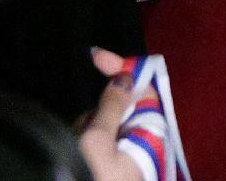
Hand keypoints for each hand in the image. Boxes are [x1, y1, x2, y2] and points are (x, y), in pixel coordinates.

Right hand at [77, 49, 150, 180]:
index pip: (144, 95)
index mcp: (151, 142)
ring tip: (76, 155)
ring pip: (98, 127)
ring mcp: (122, 161)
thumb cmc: (89, 179)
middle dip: (95, 115)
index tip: (96, 56)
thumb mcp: (96, 142)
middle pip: (116, 110)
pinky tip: (73, 158)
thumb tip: (124, 78)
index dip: (124, 72)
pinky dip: (79, 144)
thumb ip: (111, 106)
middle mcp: (142, 150)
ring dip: (83, 132)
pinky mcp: (104, 169)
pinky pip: (90, 144)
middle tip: (85, 135)